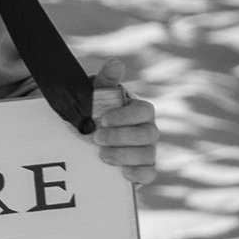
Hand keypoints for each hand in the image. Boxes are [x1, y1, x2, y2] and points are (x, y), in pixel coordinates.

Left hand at [91, 59, 157, 185]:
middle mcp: (149, 130)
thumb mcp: (98, 95)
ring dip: (124, 155)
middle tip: (95, 138)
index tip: (101, 120)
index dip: (124, 117)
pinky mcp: (143, 170)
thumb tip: (114, 63)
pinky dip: (138, 174)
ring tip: (102, 156)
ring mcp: (148, 151)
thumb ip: (107, 80)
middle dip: (121, 137)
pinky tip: (121, 172)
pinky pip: (150, 174)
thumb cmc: (96, 112)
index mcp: (141, 110)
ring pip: (148, 155)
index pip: (144, 111)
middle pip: (147, 135)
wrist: (88, 138)